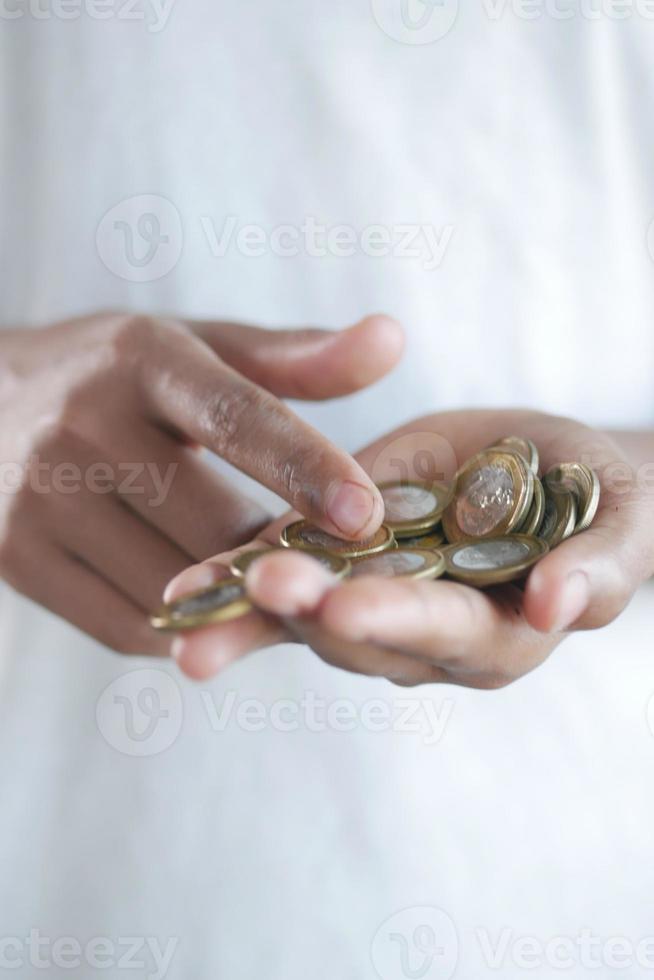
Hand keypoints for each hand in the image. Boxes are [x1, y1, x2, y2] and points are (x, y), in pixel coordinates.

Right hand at [0, 312, 402, 653]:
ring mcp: (37, 499)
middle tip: (331, 573)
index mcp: (140, 360)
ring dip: (233, 602)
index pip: (234, 416)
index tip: (366, 515)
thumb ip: (293, 357)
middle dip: (279, 558)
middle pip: (209, 523)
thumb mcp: (193, 346)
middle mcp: (81, 426)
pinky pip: (125, 626)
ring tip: (271, 590)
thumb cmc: (112, 376)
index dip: (305, 467)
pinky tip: (203, 607)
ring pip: (172, 586)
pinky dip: (181, 629)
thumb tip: (393, 341)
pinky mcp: (14, 559)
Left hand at [166, 408, 652, 687]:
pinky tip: (186, 586)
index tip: (345, 606)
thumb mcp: (618, 521)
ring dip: (251, 613)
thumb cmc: (598, 498)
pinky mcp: (341, 571)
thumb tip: (556, 606)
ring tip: (190, 600)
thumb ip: (598, 566)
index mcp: (499, 632)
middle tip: (256, 587)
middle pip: (362, 637)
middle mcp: (428, 638)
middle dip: (308, 614)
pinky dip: (236, 585)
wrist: (550, 472)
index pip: (447, 635)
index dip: (398, 621)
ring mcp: (377, 607)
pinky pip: (286, 585)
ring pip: (309, 621)